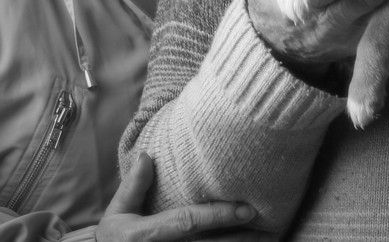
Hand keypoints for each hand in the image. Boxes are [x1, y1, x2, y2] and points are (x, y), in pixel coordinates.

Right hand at [96, 152, 265, 240]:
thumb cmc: (115, 238)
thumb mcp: (118, 212)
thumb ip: (134, 186)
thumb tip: (147, 156)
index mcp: (150, 235)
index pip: (190, 222)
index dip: (219, 215)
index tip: (248, 209)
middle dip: (243, 240)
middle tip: (272, 230)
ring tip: (270, 240)